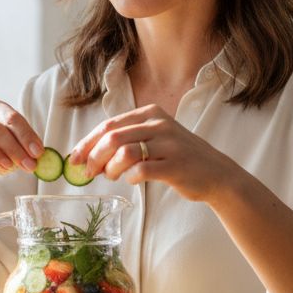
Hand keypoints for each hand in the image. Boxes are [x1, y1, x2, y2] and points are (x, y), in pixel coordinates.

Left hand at [67, 104, 240, 203]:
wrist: (217, 174)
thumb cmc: (179, 158)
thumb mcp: (155, 139)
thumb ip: (126, 141)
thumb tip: (89, 157)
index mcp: (151, 113)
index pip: (109, 125)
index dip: (87, 142)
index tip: (75, 158)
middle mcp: (159, 124)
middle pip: (112, 137)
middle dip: (93, 156)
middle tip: (88, 172)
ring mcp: (168, 143)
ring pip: (123, 152)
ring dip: (109, 168)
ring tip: (111, 177)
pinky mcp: (174, 165)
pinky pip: (140, 170)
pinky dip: (129, 177)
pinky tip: (132, 180)